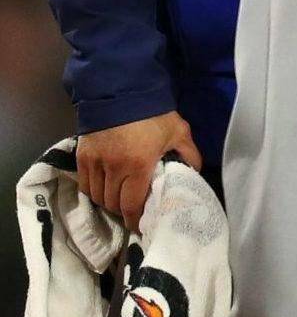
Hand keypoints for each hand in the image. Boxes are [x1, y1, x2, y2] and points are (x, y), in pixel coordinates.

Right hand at [77, 112, 198, 227]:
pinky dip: (94, 191)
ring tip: (120, 201)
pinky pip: (85, 185)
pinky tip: (105, 189)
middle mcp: (113, 168)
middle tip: (134, 211)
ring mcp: (95, 163)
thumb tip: (194, 174)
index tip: (141, 225)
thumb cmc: (154, 114)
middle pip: (113, 203)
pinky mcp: (82, 157)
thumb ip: (189, 155)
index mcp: (138, 164)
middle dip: (124, 211)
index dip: (135, 219)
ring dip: (109, 202)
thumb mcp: (179, 131)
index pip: (131, 204)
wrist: (123, 91)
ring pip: (97, 196)